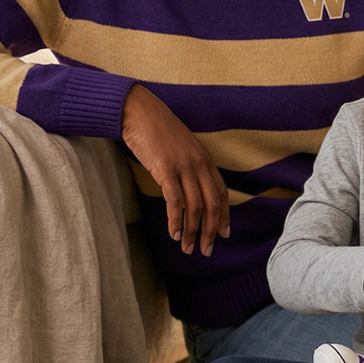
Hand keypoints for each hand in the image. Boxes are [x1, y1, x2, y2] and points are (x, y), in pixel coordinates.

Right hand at [121, 84, 229, 257]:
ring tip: (187, 248)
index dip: (224, 216)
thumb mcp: (181, 148)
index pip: (221, 194)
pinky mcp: (165, 169)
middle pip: (212, 204)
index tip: (223, 235)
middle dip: (210, 231)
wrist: (139, 112)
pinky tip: (174, 234)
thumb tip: (190, 189)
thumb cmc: (156, 130)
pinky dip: (176, 221)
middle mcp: (199, 164)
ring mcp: (183, 166)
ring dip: (192, 231)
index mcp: (205, 159)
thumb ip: (189, 166)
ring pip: (195, 207)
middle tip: (206, 251)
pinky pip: (175, 201)